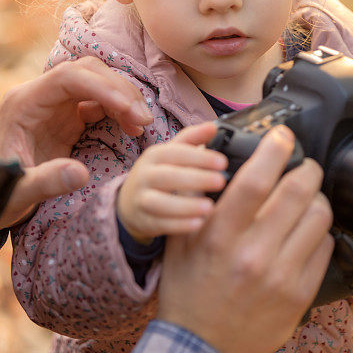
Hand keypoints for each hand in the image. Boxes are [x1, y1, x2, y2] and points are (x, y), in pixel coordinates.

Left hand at [0, 57, 153, 231]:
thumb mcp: (16, 193)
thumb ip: (46, 182)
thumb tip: (81, 174)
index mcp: (24, 103)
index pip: (68, 77)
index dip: (103, 87)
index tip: (129, 111)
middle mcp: (40, 96)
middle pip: (87, 72)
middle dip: (119, 90)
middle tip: (143, 120)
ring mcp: (54, 106)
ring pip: (97, 83)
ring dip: (123, 97)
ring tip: (142, 124)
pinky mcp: (65, 118)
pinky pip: (98, 102)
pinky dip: (119, 110)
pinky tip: (131, 127)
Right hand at [117, 124, 227, 243]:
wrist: (130, 202)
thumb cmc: (160, 172)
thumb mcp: (172, 153)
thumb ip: (192, 138)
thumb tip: (214, 126)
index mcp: (155, 155)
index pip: (176, 152)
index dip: (199, 157)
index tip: (223, 162)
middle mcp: (146, 176)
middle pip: (168, 176)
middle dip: (195, 179)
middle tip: (221, 181)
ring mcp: (142, 200)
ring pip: (160, 203)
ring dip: (186, 206)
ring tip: (209, 207)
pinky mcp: (144, 221)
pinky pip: (160, 224)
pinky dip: (179, 225)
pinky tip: (198, 223)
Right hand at [156, 125, 333, 352]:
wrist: (200, 343)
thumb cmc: (189, 288)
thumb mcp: (182, 239)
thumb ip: (201, 201)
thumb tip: (227, 159)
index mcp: (218, 236)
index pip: (254, 180)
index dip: (274, 149)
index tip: (282, 137)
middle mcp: (251, 254)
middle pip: (297, 191)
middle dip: (306, 168)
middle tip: (303, 165)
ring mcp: (280, 276)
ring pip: (319, 216)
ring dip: (316, 198)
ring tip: (306, 199)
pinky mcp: (300, 294)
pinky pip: (325, 246)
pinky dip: (319, 231)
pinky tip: (305, 232)